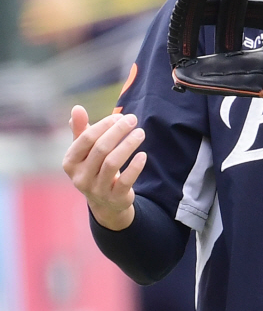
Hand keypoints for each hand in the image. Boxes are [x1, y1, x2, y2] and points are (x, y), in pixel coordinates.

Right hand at [62, 104, 146, 229]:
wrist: (105, 202)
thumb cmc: (95, 167)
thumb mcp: (85, 151)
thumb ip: (80, 130)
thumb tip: (76, 108)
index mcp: (70, 162)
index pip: (86, 139)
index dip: (104, 125)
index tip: (119, 116)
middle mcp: (80, 177)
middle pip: (101, 149)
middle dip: (118, 131)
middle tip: (133, 119)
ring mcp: (97, 189)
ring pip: (112, 163)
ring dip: (128, 144)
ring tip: (140, 133)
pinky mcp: (114, 198)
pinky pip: (125, 181)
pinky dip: (135, 167)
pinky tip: (143, 154)